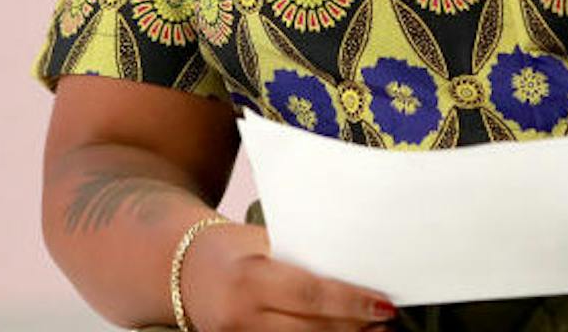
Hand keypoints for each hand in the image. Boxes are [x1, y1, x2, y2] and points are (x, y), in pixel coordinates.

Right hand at [180, 221, 396, 330]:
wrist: (180, 268)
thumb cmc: (230, 249)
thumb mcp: (264, 244)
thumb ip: (303, 260)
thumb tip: (354, 272)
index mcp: (249, 279)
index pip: (311, 295)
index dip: (352, 303)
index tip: (383, 304)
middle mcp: (240, 317)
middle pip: (313, 329)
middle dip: (356, 327)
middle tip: (387, 318)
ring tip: (372, 331)